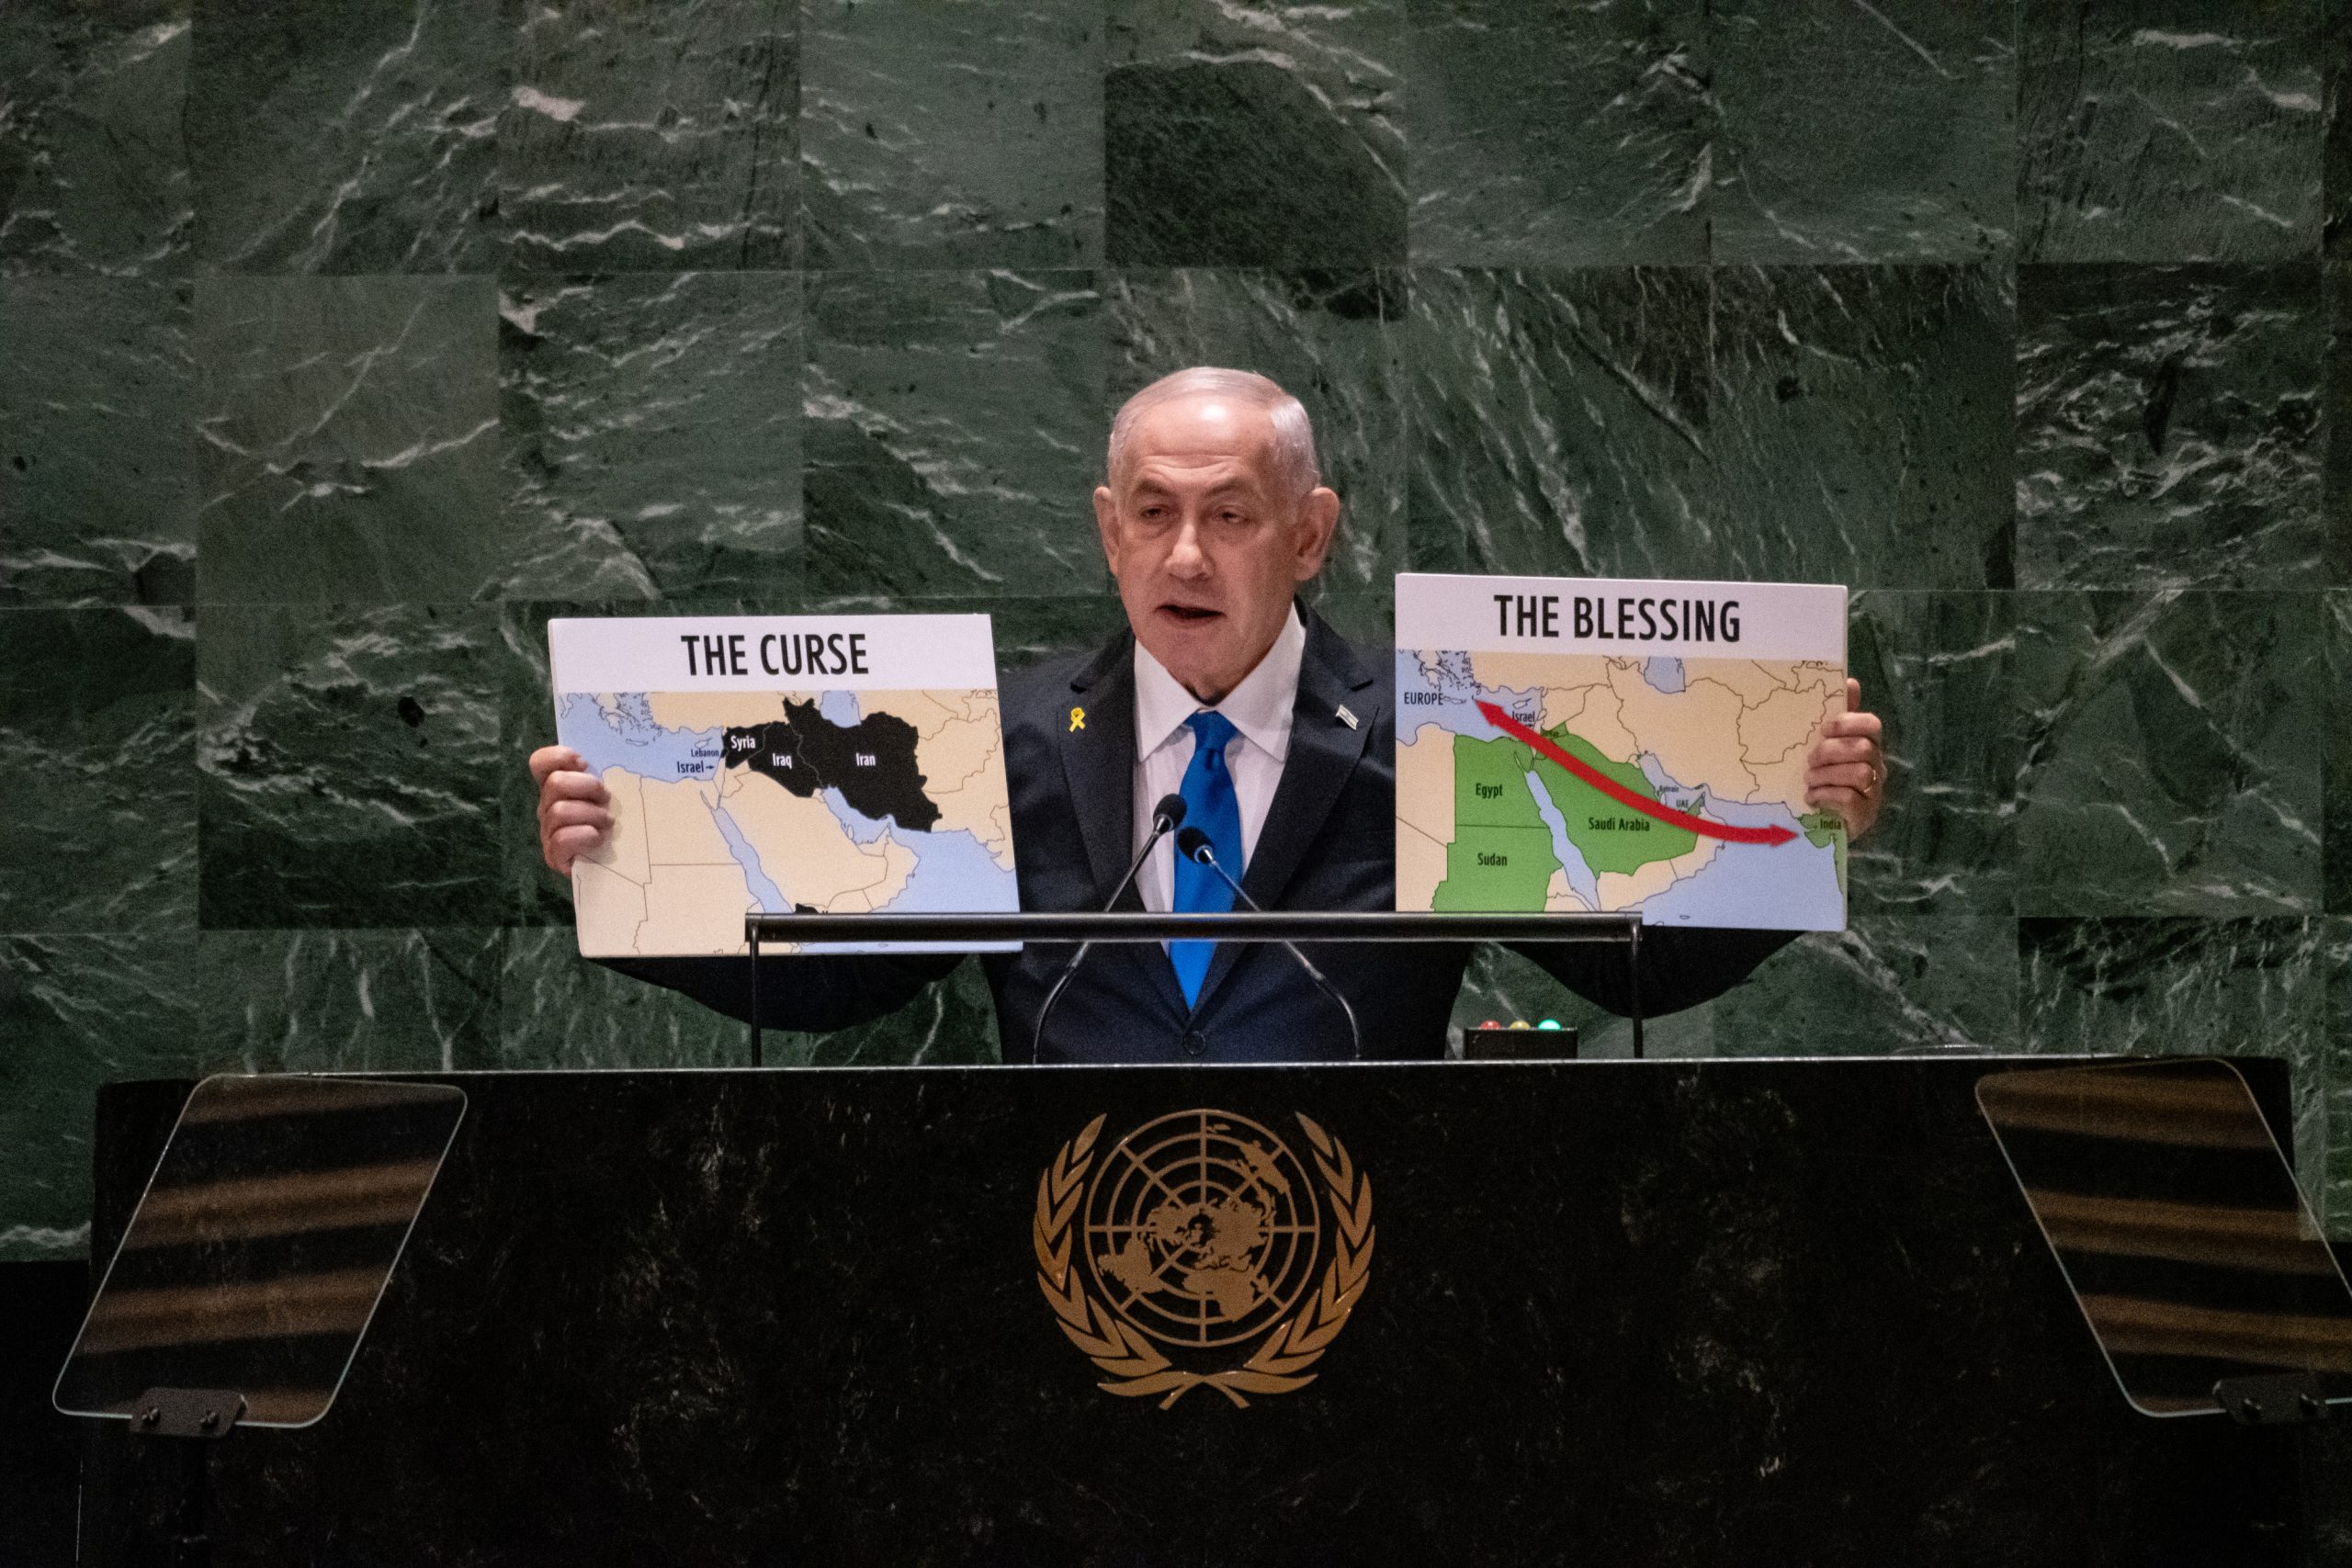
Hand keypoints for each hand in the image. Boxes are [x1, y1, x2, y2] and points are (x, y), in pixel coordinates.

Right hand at [530, 745, 611, 875]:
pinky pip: (561, 840)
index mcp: (558, 788)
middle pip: (554, 783)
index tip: (585, 763)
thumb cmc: (619, 823)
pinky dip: (584, 836)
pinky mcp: (554, 857)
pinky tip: (598, 839)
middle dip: (587, 787)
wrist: (622, 864)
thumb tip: (623, 752)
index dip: (559, 757)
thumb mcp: (614, 793)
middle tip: (607, 798)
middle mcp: (547, 807)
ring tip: (608, 822)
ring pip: (558, 811)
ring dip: (590, 814)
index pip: (540, 762)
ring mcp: (548, 832)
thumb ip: (609, 775)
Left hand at [1805, 678, 1885, 842]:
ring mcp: (1874, 792)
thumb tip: (1850, 681)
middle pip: (1863, 748)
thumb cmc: (1825, 779)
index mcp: (1868, 746)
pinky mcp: (1865, 815)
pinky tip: (1812, 798)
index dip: (1848, 723)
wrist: (1822, 825)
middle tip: (1809, 760)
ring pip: (1859, 772)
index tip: (1824, 729)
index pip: (1872, 725)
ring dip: (1827, 775)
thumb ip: (1839, 718)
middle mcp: (1877, 768)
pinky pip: (1850, 798)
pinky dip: (1826, 795)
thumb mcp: (1828, 747)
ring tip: (1810, 780)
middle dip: (1831, 751)